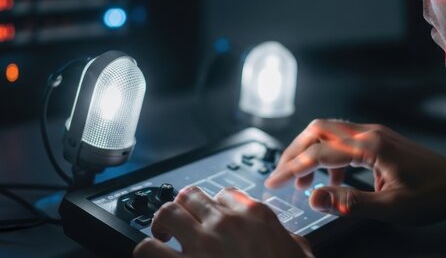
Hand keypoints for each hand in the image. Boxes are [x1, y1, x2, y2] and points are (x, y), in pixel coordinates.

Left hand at [133, 186, 313, 257]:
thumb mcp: (299, 252)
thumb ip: (286, 237)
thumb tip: (284, 238)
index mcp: (255, 215)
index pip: (225, 193)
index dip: (216, 206)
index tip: (213, 217)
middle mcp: (227, 222)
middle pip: (192, 195)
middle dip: (186, 208)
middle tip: (183, 222)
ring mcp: (204, 242)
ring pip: (168, 212)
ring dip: (163, 222)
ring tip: (162, 234)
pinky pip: (149, 249)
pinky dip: (146, 250)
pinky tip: (152, 254)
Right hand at [265, 119, 445, 224]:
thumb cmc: (433, 196)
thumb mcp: (391, 208)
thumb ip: (350, 203)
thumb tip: (315, 197)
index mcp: (371, 146)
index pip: (319, 152)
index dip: (292, 168)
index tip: (274, 183)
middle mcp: (369, 133)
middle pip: (317, 130)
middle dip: (295, 152)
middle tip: (281, 175)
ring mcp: (374, 134)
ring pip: (328, 132)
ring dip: (310, 152)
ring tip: (303, 181)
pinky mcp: (378, 140)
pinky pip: (343, 141)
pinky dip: (328, 157)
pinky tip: (333, 181)